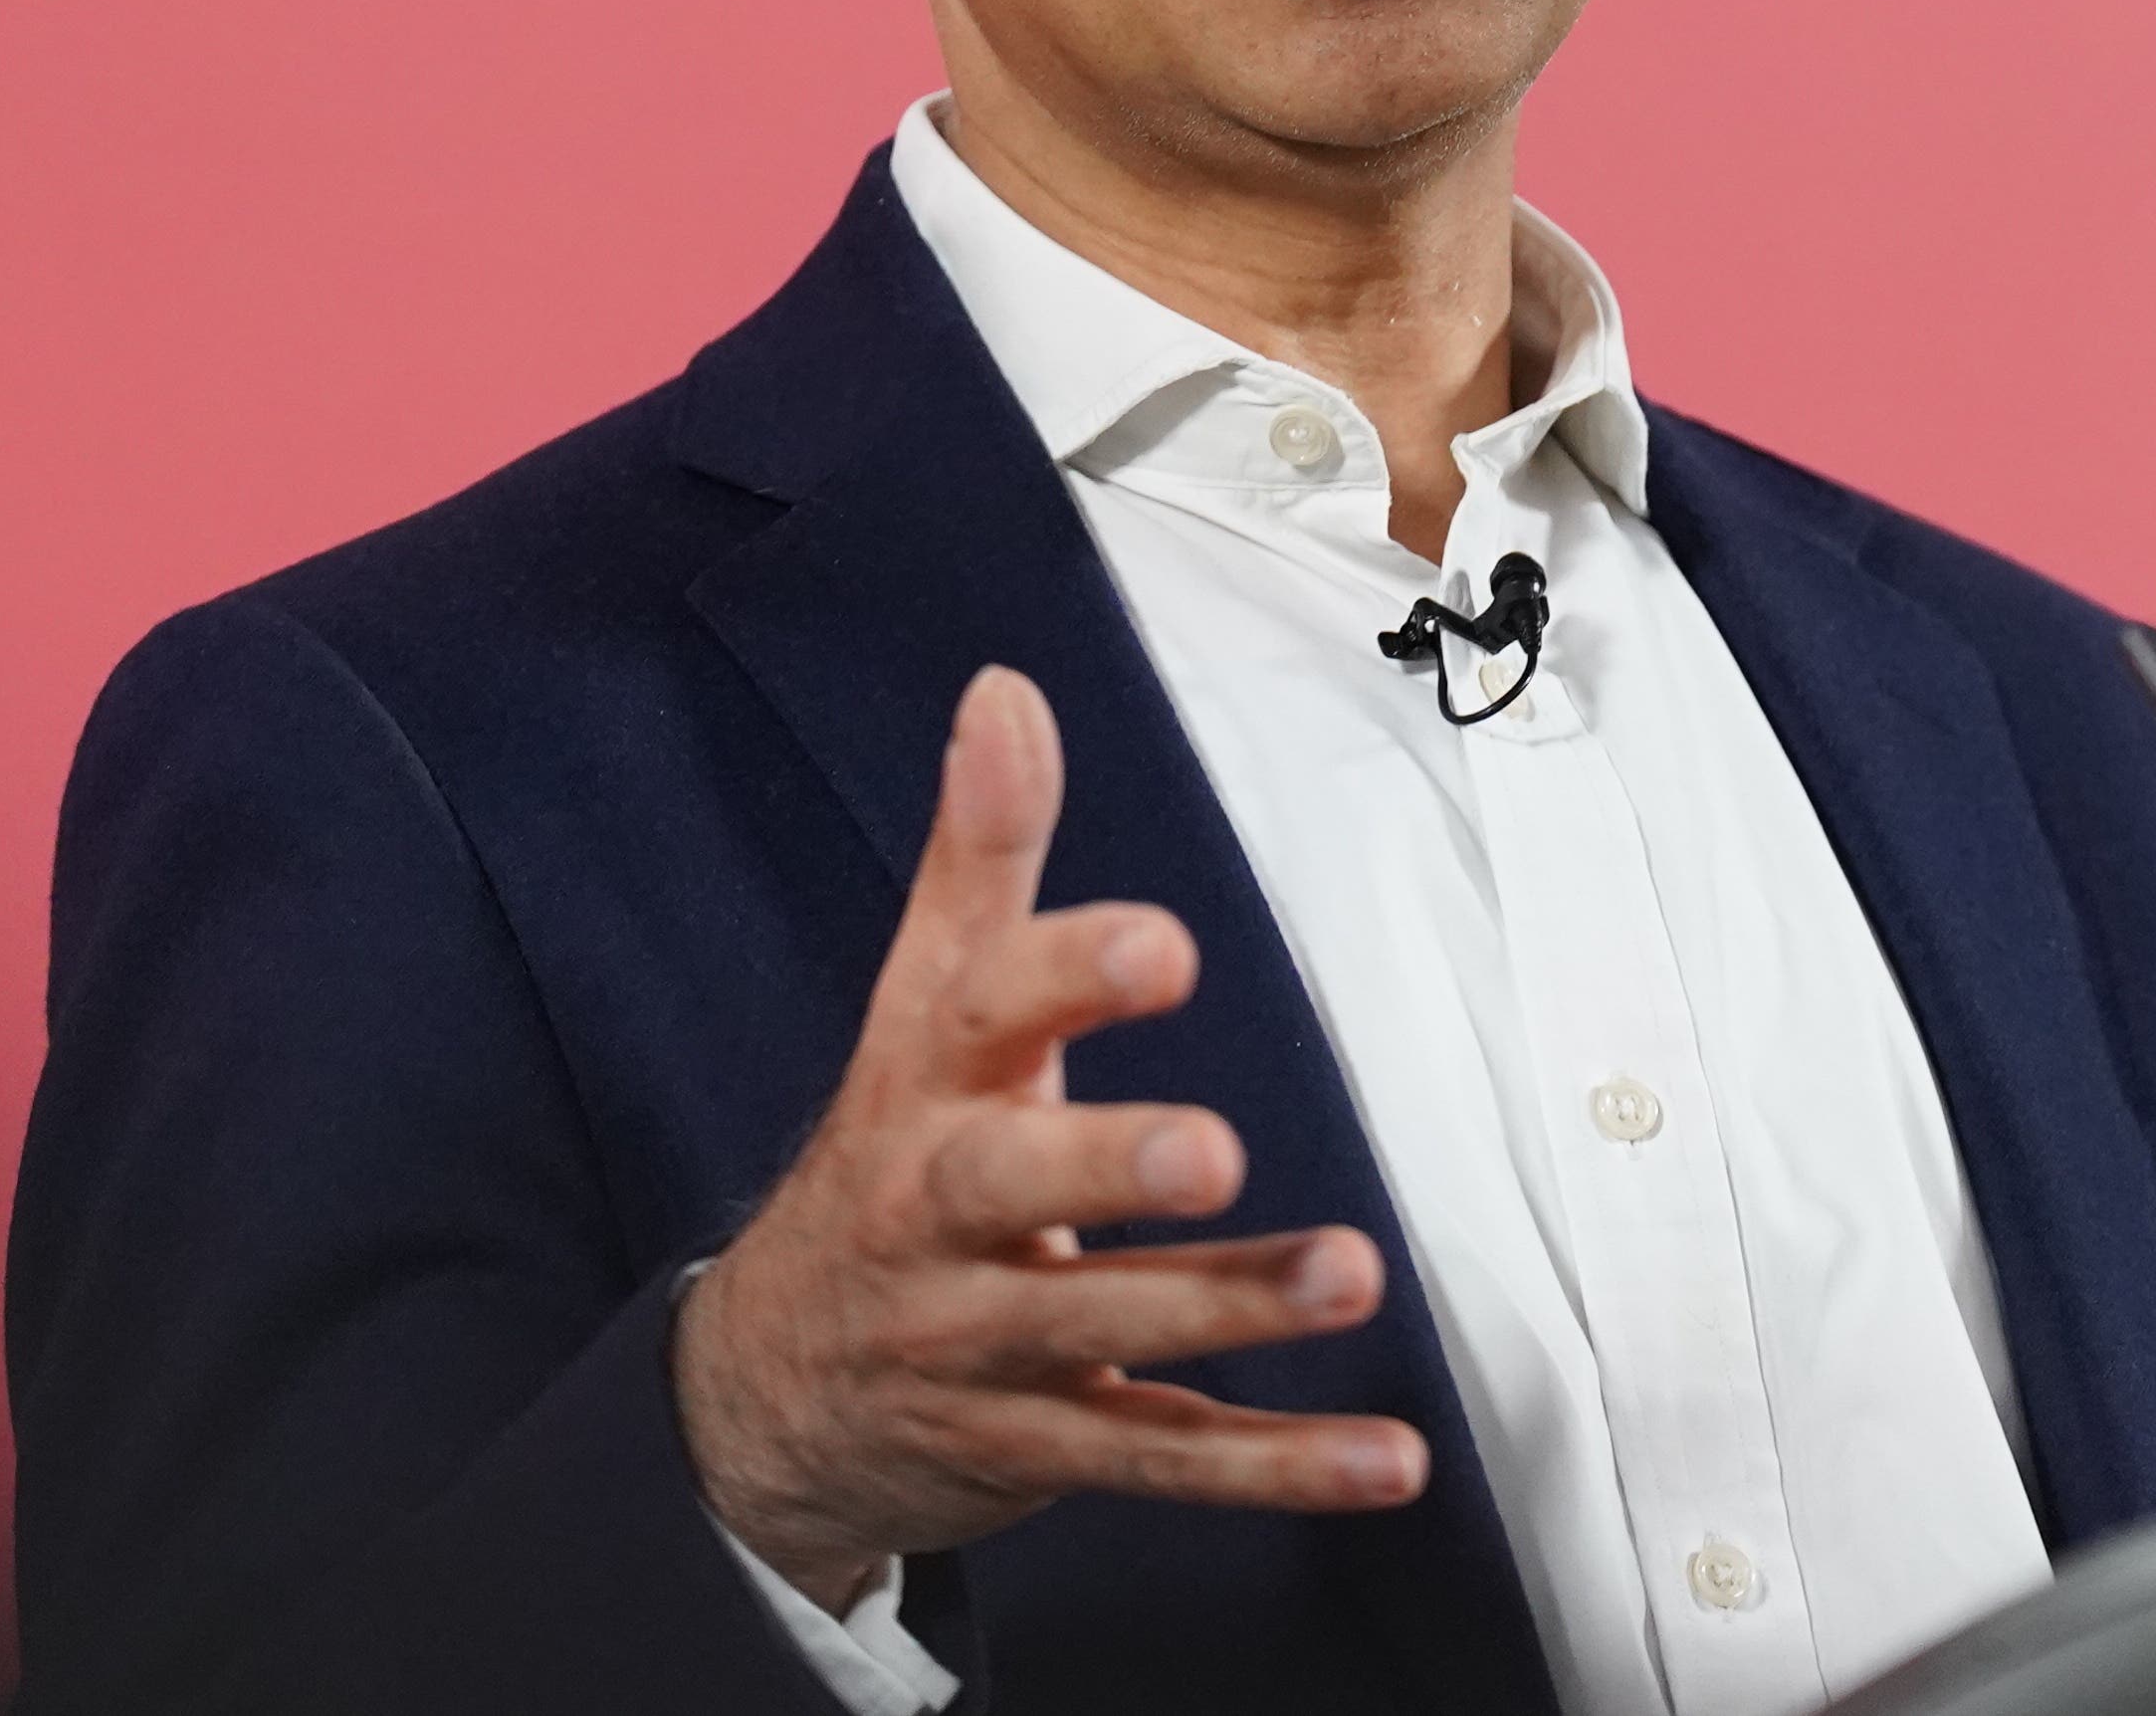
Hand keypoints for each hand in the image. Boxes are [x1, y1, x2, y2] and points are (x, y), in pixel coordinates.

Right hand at [673, 666, 1427, 1609]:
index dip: (1067, 980)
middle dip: (1106, 1170)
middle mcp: (943, 1218)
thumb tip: (1005, 691)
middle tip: (1214, 1152)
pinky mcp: (1048, 1447)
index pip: (980, 1015)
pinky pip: (1166, 1462)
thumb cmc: (888, 1163)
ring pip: (1108, 1332)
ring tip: (1349, 1274)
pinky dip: (1281, 1465)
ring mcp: (988, 1344)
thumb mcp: (917, 1010)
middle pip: (1012, 1191)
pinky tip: (1388, 1459)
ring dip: (1230, 1310)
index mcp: (922, 1091)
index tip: (1164, 943)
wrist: (767, 1399)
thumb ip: (978, 859)